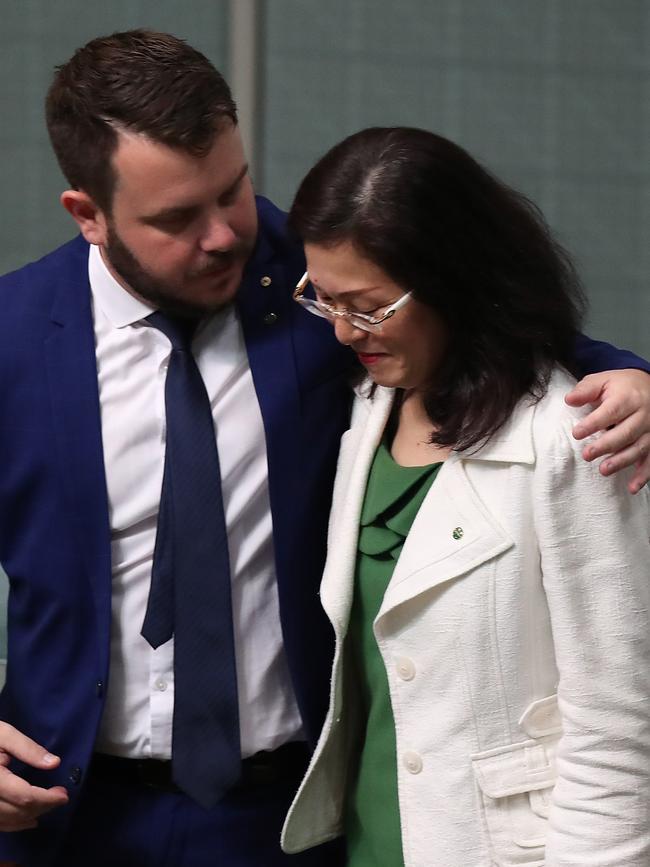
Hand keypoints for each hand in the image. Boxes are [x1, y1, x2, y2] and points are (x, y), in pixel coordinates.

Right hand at [0, 722, 67, 830]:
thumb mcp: (4, 734)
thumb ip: (28, 749)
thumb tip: (54, 763)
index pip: (24, 796)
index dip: (47, 798)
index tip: (64, 794)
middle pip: (18, 811)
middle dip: (43, 806)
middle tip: (61, 796)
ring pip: (8, 821)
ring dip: (31, 816)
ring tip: (49, 804)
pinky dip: (15, 823)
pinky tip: (29, 819)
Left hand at [565, 369, 649, 493]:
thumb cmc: (622, 386)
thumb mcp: (604, 380)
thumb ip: (586, 390)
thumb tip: (569, 400)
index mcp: (628, 398)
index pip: (611, 411)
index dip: (594, 423)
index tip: (576, 433)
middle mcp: (643, 415)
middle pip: (626, 432)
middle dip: (606, 445)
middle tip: (587, 455)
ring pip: (639, 448)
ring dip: (622, 461)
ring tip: (603, 470)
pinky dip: (643, 475)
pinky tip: (632, 488)